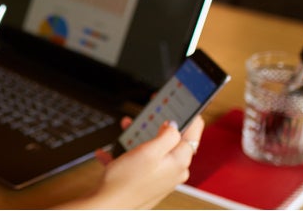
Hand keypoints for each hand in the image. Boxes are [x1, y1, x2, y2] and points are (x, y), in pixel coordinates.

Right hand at [74, 116, 204, 208]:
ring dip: (140, 138)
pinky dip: (126, 156)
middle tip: (150, 112)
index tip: (185, 102)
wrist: (109, 207)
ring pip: (154, 150)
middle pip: (172, 141)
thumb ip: (167, 135)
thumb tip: (174, 126)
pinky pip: (139, 163)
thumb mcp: (148, 151)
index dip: (189, 115)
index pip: (193, 133)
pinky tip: (111, 153)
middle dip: (158, 125)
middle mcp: (174, 171)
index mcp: (178, 161)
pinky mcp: (147, 183)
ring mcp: (161, 178)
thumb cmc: (127, 182)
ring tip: (126, 129)